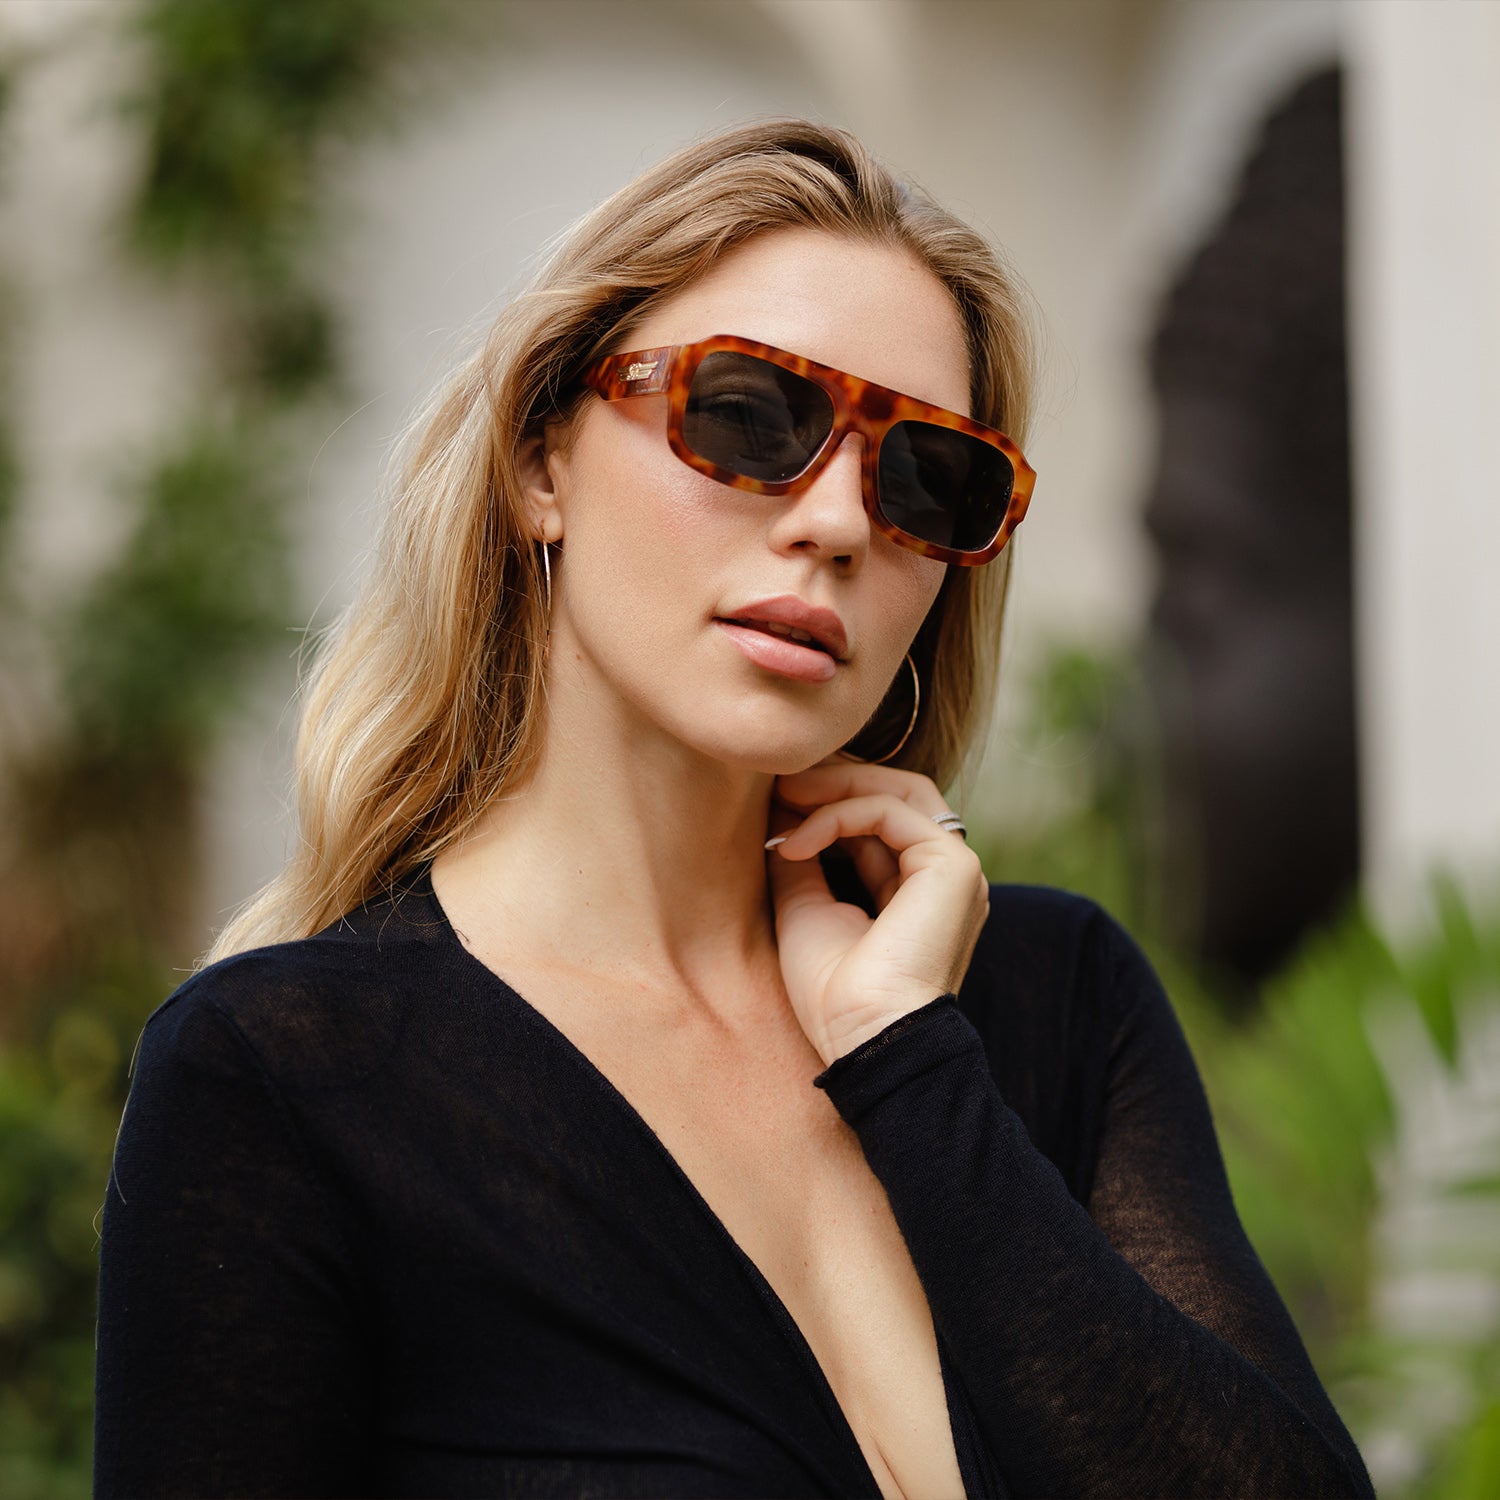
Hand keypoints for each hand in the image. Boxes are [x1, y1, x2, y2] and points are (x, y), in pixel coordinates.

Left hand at [766, 759, 989, 1066]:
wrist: (864, 1039)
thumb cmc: (833, 994)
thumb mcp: (805, 908)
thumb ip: (802, 855)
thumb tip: (779, 809)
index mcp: (916, 888)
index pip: (879, 816)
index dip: (828, 798)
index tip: (772, 796)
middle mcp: (941, 874)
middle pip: (896, 791)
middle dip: (835, 779)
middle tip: (778, 780)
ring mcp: (954, 867)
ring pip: (897, 790)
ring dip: (835, 786)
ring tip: (782, 794)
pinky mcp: (952, 866)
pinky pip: (889, 812)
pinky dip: (837, 816)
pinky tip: (796, 842)